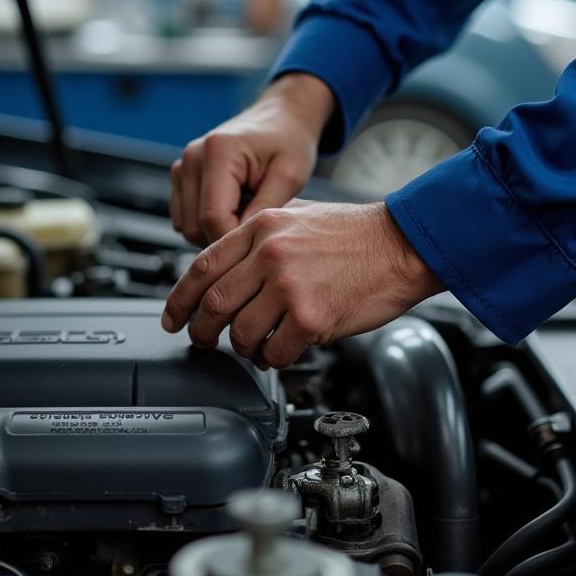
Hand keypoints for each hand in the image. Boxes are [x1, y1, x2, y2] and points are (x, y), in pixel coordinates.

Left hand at [161, 199, 444, 368]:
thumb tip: (226, 270)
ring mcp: (289, 285)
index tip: (173, 318)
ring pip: (240, 332)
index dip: (179, 299)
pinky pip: (274, 352)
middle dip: (203, 331)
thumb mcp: (296, 216)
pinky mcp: (311, 316)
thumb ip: (258, 239)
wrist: (402, 244)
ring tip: (254, 346)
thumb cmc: (355, 233)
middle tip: (205, 341)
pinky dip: (270, 359)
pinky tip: (279, 352)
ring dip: (242, 348)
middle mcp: (269, 254)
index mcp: (261, 227)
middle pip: (213, 304)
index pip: (201, 266)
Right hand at [170, 74, 334, 246]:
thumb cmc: (288, 142)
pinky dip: (206, 223)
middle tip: (257, 227)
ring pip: (187, 226)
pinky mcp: (181, 176)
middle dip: (226, 237)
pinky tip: (234, 209)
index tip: (259, 243)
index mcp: (218, 151)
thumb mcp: (290, 175)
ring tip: (247, 213)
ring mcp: (182, 166)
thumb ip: (265, 208)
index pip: (213, 218)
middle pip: (195, 226)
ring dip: (216, 231)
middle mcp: (193, 157)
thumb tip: (243, 241)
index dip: (235, 240)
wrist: (279, 119)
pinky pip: (184, 218)